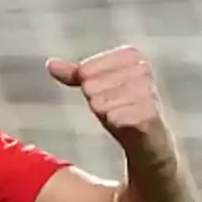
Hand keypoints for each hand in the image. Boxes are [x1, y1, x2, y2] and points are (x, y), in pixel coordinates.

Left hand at [47, 46, 173, 167]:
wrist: (152, 145)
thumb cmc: (124, 110)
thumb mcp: (98, 89)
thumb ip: (76, 75)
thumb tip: (50, 64)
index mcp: (131, 56)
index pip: (86, 70)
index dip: (90, 87)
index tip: (108, 94)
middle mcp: (143, 69)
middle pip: (90, 86)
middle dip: (96, 102)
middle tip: (115, 108)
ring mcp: (148, 91)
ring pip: (99, 103)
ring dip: (106, 114)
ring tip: (122, 116)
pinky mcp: (151, 116)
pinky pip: (116, 118)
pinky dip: (116, 124)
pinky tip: (127, 125)